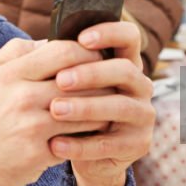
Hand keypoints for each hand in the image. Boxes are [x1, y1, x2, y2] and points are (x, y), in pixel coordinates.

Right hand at [0, 37, 107, 185]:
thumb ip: (16, 53)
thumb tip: (50, 38)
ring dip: (102, 108)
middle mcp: (20, 98)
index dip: (88, 51)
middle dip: (102, 79)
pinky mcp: (38, 155)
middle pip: (80, 80)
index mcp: (9, 74)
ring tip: (110, 104)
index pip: (63, 51)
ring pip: (85, 110)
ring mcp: (30, 127)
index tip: (99, 55)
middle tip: (114, 80)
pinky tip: (96, 131)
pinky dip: (90, 134)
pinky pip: (77, 139)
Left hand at [46, 21, 154, 185]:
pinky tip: (55, 144)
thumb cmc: (74, 109)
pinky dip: (80, 145)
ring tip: (55, 110)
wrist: (84, 153)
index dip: (110, 32)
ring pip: (120, 106)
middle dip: (91, 73)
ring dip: (86, 107)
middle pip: (125, 70)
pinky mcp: (139, 144)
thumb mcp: (70, 85)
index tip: (82, 38)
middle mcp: (140, 85)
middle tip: (60, 80)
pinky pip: (110, 144)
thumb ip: (63, 65)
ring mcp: (143, 115)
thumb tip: (42, 46)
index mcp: (126, 62)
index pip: (129, 36)